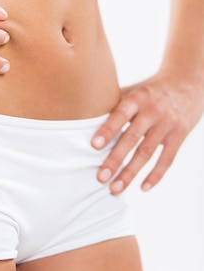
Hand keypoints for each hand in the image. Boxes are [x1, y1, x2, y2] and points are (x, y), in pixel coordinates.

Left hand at [90, 72, 203, 193]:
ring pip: (147, 152)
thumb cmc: (150, 89)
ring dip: (130, 172)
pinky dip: (155, 175)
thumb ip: (112, 102)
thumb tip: (82, 115)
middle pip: (132, 138)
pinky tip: (142, 187)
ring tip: (115, 188)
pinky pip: (167, 158)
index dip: (107, 130)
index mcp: (137, 98)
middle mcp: (152, 111)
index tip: (94, 147)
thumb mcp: (133, 89)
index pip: (120, 114)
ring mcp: (167, 124)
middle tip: (100, 178)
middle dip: (115, 159)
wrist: (187, 81)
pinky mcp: (179, 135)